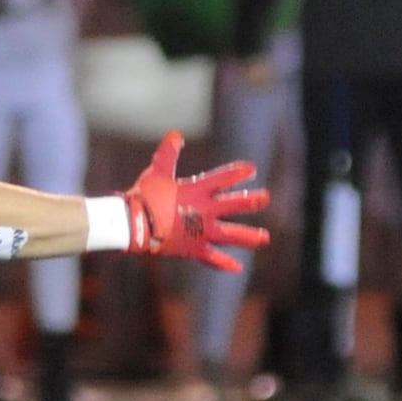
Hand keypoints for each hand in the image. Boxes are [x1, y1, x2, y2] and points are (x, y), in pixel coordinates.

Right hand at [122, 130, 267, 271]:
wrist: (136, 224)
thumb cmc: (144, 196)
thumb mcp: (156, 171)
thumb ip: (168, 153)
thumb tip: (176, 133)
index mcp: (197, 190)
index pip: (222, 179)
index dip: (237, 173)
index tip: (251, 169)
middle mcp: (205, 211)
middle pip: (234, 205)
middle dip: (251, 201)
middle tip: (266, 198)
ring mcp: (201, 231)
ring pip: (231, 234)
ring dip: (249, 236)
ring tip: (264, 238)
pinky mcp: (193, 248)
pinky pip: (212, 257)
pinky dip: (224, 263)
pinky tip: (238, 267)